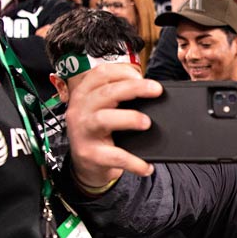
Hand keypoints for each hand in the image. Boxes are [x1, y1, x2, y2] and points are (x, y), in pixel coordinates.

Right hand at [65, 64, 160, 190]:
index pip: (101, 73)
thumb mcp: (104, 109)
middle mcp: (80, 109)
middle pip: (106, 92)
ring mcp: (83, 131)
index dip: (123, 71)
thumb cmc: (101, 131)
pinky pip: (114, 156)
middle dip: (134, 88)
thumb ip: (121, 98)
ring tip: (147, 123)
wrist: (86, 164)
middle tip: (156, 90)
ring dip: (129, 118)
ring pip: (104, 119)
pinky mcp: (89, 154)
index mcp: (85, 93)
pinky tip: (146, 166)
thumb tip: (153, 91)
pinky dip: (134, 161)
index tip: (142, 76)